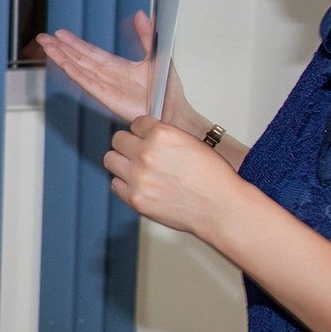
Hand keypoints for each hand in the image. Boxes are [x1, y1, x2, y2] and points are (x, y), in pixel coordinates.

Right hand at [38, 11, 188, 128]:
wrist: (173, 110)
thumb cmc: (167, 90)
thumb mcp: (158, 54)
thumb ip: (147, 34)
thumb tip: (141, 14)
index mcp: (119, 67)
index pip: (91, 52)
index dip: (75, 43)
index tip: (60, 34)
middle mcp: (109, 76)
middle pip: (79, 59)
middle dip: (61, 48)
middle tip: (44, 38)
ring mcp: (106, 86)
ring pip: (79, 68)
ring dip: (62, 57)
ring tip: (47, 47)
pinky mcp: (107, 97)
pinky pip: (87, 82)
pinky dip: (74, 72)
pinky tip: (62, 63)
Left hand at [103, 116, 239, 236]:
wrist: (220, 208)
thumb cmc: (213, 178)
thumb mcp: (191, 143)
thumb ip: (165, 137)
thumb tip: (147, 135)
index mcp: (162, 135)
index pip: (136, 123)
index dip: (143, 131)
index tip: (146, 137)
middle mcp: (146, 153)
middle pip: (118, 139)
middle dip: (128, 144)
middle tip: (138, 153)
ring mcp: (138, 177)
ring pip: (110, 159)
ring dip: (122, 162)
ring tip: (136, 168)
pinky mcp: (135, 198)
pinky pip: (115, 184)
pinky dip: (124, 184)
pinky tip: (139, 185)